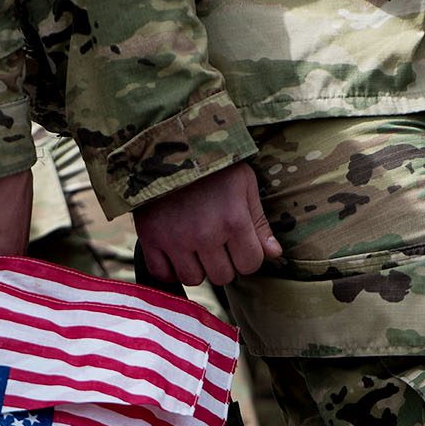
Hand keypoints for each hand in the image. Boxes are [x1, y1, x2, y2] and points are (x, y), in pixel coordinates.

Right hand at [134, 162, 280, 286]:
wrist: (167, 146)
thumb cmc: (212, 166)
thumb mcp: (244, 185)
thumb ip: (259, 222)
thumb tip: (274, 254)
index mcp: (233, 221)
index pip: (250, 264)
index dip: (248, 256)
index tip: (239, 244)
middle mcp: (205, 235)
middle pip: (222, 276)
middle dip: (224, 264)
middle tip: (217, 245)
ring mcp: (175, 239)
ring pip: (193, 279)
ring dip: (198, 268)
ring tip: (196, 250)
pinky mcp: (150, 239)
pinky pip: (162, 274)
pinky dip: (170, 270)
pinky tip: (175, 255)